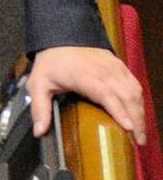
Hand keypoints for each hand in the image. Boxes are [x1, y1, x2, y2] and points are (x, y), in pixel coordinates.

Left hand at [29, 45, 145, 142]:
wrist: (61, 38)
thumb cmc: (51, 63)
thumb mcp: (37, 84)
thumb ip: (39, 108)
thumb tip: (39, 131)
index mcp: (84, 76)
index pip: (106, 95)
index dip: (119, 111)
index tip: (129, 128)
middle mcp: (103, 72)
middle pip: (126, 97)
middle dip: (136, 120)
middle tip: (138, 141)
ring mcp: (114, 68)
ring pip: (134, 92)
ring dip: (140, 112)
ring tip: (141, 133)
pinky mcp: (120, 66)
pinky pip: (135, 85)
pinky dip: (139, 101)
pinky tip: (138, 115)